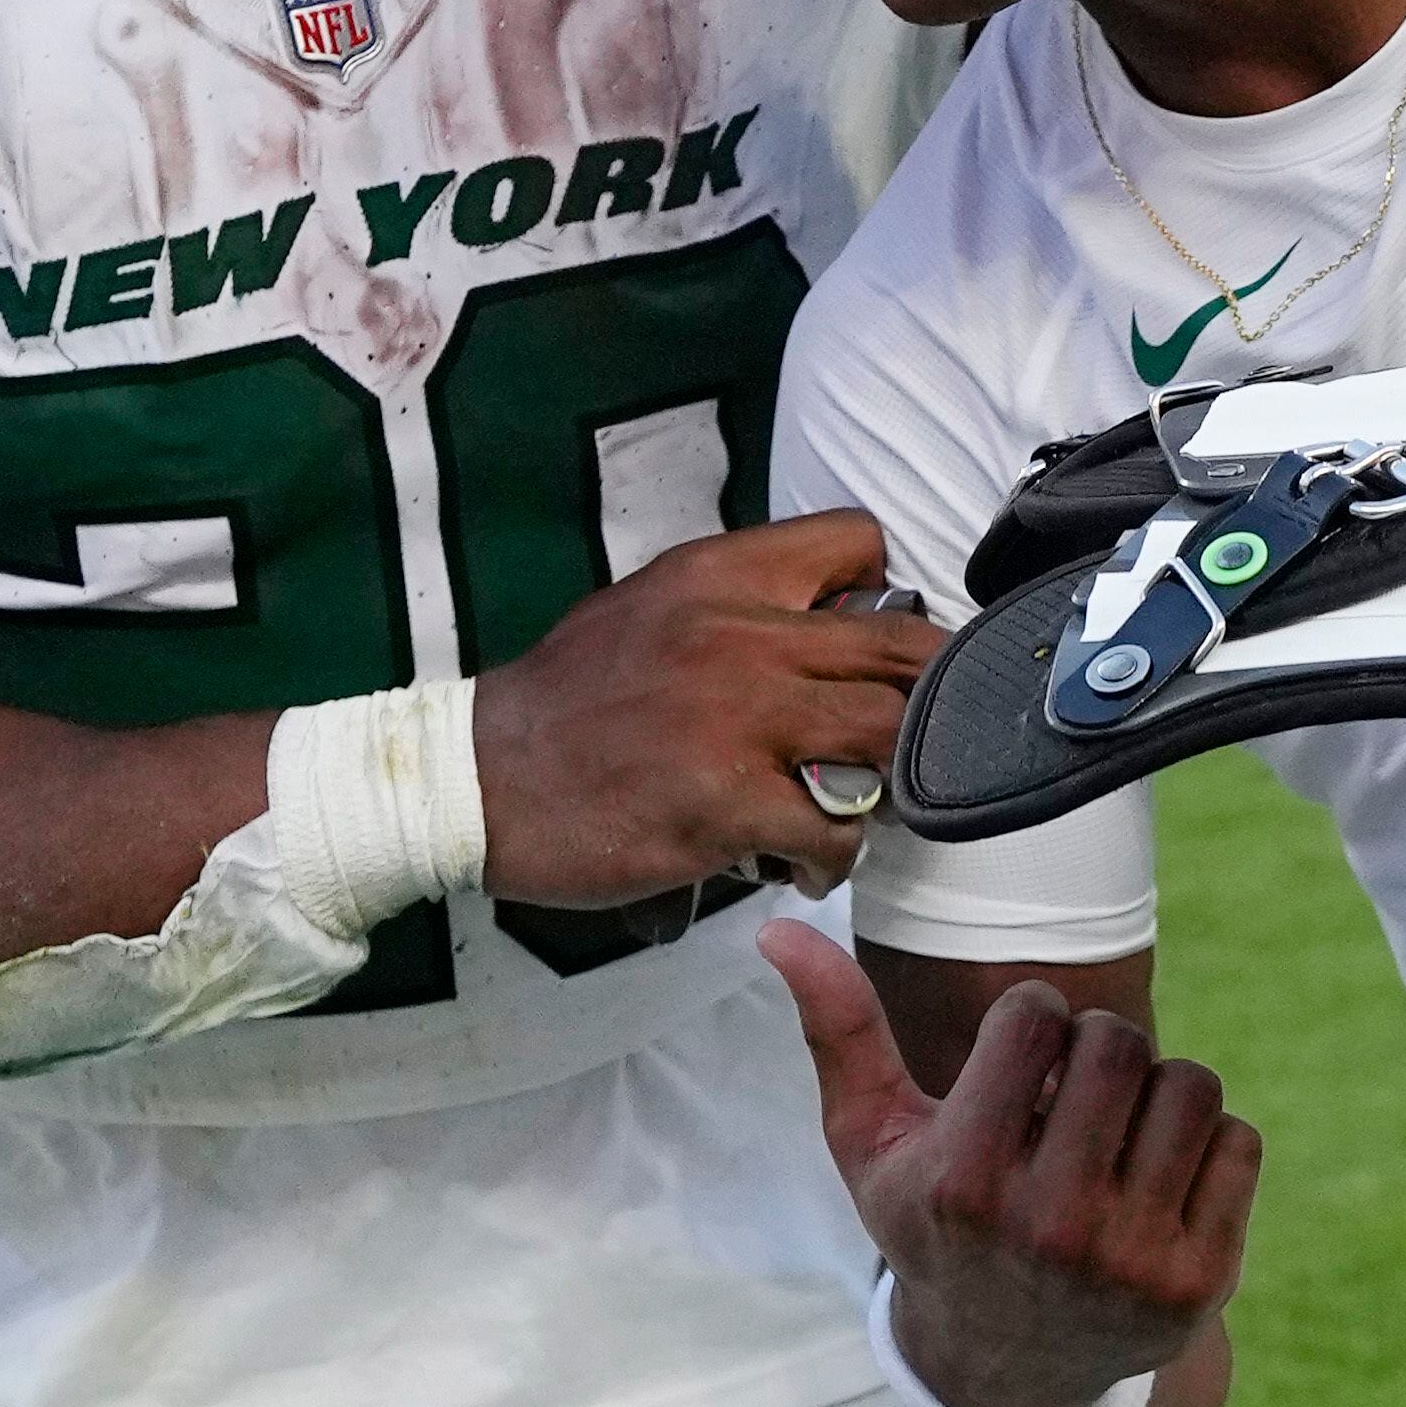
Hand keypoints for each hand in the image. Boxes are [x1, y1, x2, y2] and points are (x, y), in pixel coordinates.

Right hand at [473, 516, 945, 904]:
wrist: (478, 778)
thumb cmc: (567, 700)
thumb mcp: (649, 608)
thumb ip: (736, 605)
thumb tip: (825, 621)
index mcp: (720, 574)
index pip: (857, 542)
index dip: (885, 595)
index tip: (874, 648)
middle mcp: (742, 633)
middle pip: (904, 648)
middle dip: (926, 699)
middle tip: (909, 739)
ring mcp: (739, 720)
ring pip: (889, 738)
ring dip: (891, 782)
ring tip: (858, 806)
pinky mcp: (728, 803)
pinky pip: (835, 829)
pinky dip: (834, 856)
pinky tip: (801, 864)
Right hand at [764, 928, 1257, 1406]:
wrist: (1009, 1368)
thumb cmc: (935, 1222)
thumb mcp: (871, 1142)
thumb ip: (837, 1032)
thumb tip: (779, 930)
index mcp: (964, 1182)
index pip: (1036, 1015)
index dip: (1030, 1024)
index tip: (1014, 1068)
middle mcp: (1050, 1227)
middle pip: (1120, 1042)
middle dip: (1097, 1049)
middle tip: (1071, 1095)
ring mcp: (1132, 1260)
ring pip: (1190, 1085)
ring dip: (1156, 1091)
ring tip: (1114, 1134)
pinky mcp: (1199, 1280)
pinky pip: (1238, 1142)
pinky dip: (1205, 1145)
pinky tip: (1155, 1181)